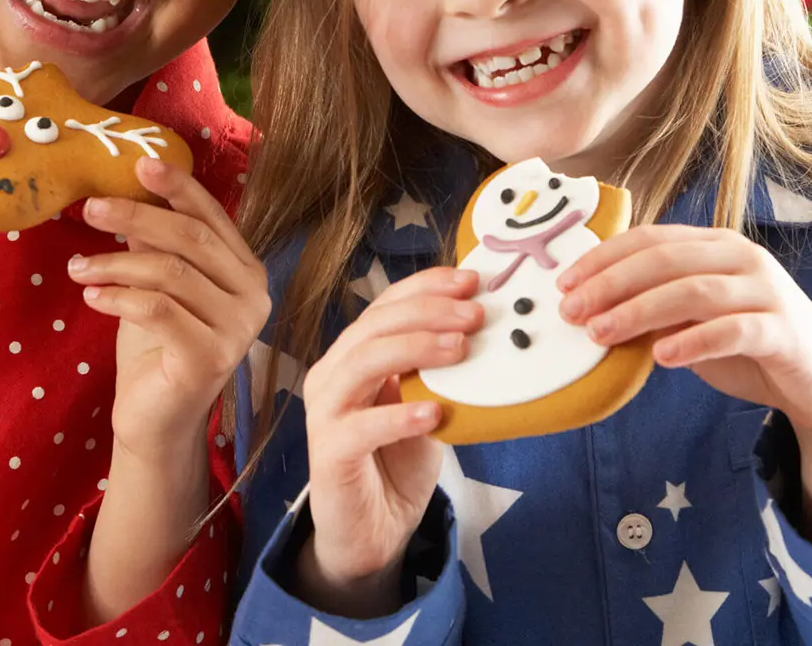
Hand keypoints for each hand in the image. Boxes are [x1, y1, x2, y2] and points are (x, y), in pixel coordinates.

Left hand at [72, 158, 270, 459]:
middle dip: (136, 216)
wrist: (156, 419)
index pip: (212, 216)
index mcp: (245, 269)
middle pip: (190, 239)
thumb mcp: (156, 283)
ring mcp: (237, 330)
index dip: (177, 187)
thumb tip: (127, 190)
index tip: (140, 163)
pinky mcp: (210, 358)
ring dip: (115, 263)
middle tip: (91, 208)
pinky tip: (91, 297)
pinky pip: (158, 310)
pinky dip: (118, 297)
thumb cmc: (156, 347)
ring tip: (77, 268)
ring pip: (170, 273)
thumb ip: (155, 243)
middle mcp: (253, 296)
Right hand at [295, 267, 483, 616]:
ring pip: (361, 363)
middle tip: (476, 314)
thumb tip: (485, 328)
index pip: (385, 305)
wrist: (372, 531)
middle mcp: (333, 374)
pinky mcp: (329, 453)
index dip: (425, 286)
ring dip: (414, 349)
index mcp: (354, 354)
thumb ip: (439, 371)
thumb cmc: (397, 462)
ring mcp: (326, 412)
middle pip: (374, 326)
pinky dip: (398, 416)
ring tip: (460, 350)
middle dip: (427, 312)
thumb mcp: (426, 404)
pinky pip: (360, 427)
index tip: (470, 280)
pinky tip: (434, 414)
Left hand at [555, 225, 811, 550]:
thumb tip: (591, 307)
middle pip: (664, 260)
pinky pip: (733, 329)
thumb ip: (655, 307)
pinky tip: (662, 356)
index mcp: (715, 246)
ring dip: (639, 311)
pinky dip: (694, 340)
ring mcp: (767, 291)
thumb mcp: (693, 321)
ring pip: (693, 290)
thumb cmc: (748, 346)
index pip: (650, 239)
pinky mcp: (785, 331)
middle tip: (572, 312)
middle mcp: (742, 258)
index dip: (603, 258)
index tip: (563, 283)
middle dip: (610, 284)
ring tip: (601, 334)